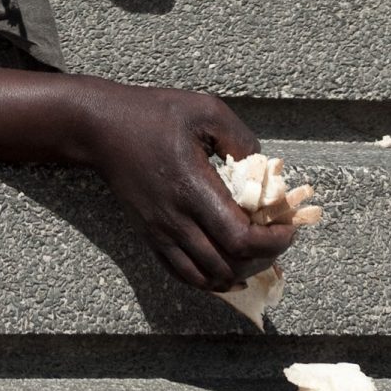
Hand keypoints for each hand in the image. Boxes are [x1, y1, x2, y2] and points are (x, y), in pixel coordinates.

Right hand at [62, 78, 296, 289]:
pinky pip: (184, 275)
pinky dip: (212, 281)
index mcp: (191, 186)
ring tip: (256, 254)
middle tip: (277, 238)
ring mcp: (161, 233)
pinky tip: (228, 268)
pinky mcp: (150, 238)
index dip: (273, 242)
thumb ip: (240, 138)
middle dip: (263, 259)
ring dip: (240, 273)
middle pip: (229, 265)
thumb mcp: (204, 109)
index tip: (288, 227)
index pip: (240, 238)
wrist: (102, 128)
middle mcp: (175, 218)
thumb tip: (265, 170)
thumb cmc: (154, 113)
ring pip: (208, 278)